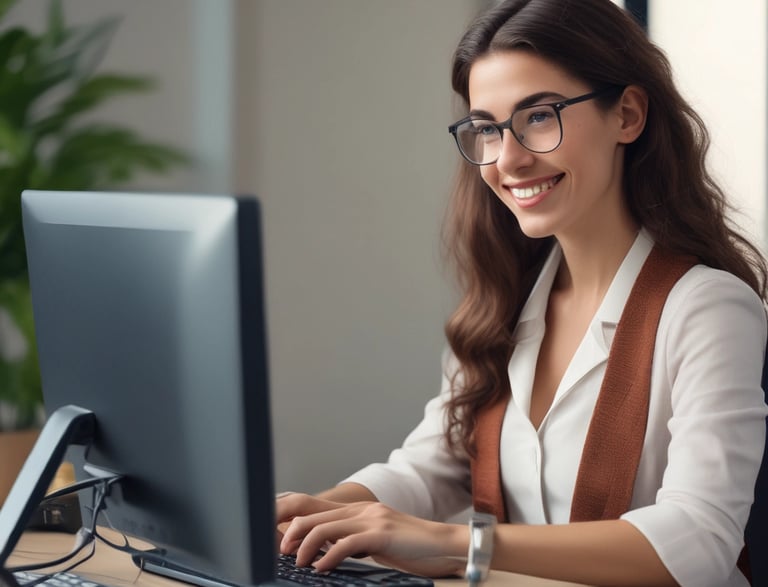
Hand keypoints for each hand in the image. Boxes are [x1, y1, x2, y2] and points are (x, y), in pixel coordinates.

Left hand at [279, 500, 467, 577]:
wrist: (444, 544)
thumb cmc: (410, 547)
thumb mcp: (376, 540)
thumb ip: (353, 540)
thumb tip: (324, 553)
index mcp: (359, 509)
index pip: (317, 511)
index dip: (295, 525)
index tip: (282, 545)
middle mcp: (362, 509)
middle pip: (314, 516)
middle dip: (292, 535)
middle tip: (283, 554)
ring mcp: (372, 519)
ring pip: (325, 528)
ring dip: (306, 547)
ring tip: (300, 563)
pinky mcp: (381, 533)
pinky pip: (346, 544)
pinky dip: (328, 557)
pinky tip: (322, 569)